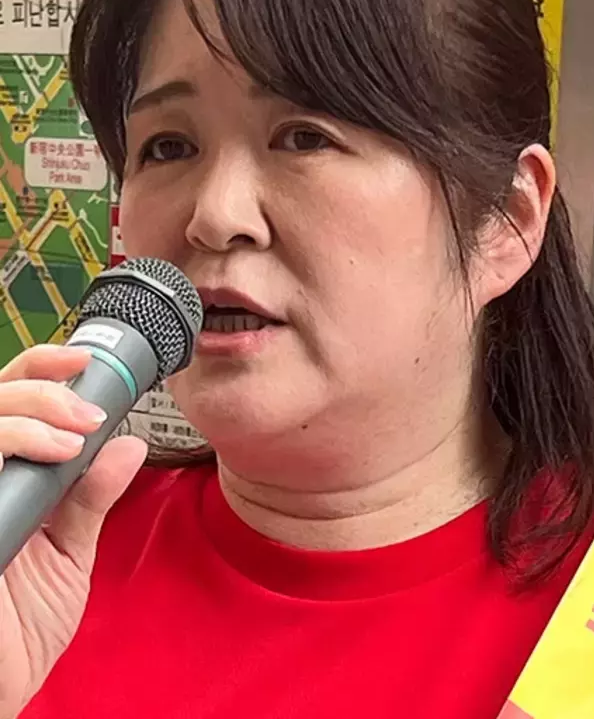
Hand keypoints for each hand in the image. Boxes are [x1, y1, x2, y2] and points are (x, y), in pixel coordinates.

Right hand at [0, 345, 146, 717]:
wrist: (1, 689)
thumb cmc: (19, 630)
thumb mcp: (66, 554)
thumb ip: (89, 498)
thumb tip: (127, 445)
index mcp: (2, 478)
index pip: (8, 401)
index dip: (40, 369)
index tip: (86, 361)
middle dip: (42, 387)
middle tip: (88, 411)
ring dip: (33, 412)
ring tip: (77, 435)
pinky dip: (16, 441)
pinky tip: (54, 455)